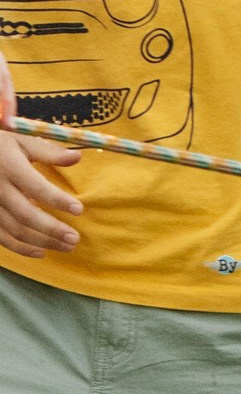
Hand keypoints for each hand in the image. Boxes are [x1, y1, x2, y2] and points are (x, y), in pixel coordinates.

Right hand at [0, 66, 83, 258]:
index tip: (79, 209)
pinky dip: (22, 249)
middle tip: (75, 238)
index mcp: (9, 167)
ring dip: (42, 242)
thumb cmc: (1, 146)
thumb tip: (77, 157)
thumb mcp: (21, 140)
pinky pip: (3, 238)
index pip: (36, 187)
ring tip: (67, 246)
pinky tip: (41, 252)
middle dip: (52, 229)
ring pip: (15, 230)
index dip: (57, 200)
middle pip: (26, 215)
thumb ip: (48, 151)